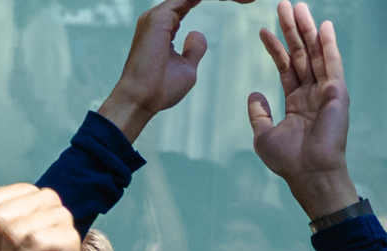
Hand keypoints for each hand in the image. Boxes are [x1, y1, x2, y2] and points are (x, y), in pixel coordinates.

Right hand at [97, 0, 252, 143]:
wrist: (141, 101)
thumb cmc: (160, 90)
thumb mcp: (186, 68)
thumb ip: (194, 49)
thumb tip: (197, 33)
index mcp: (163, 26)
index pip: (191, 3)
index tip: (246, 2)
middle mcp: (158, 17)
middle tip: (250, 0)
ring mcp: (157, 15)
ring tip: (247, 0)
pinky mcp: (159, 18)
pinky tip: (234, 1)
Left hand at [249, 1, 357, 218]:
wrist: (308, 173)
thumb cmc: (288, 160)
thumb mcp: (264, 134)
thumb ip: (259, 112)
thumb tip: (254, 93)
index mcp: (297, 100)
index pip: (285, 66)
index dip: (275, 47)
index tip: (262, 29)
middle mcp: (312, 92)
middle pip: (302, 52)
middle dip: (291, 29)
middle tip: (283, 5)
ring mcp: (326, 91)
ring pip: (316, 52)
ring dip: (306, 29)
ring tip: (297, 6)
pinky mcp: (337, 92)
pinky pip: (332, 64)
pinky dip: (329, 44)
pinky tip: (324, 26)